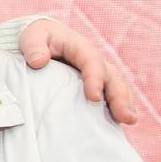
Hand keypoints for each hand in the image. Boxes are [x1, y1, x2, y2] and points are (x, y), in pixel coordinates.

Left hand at [19, 19, 135, 123]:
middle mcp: (95, 60)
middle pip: (112, 76)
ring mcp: (98, 73)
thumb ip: (34, 47)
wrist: (42, 39)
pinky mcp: (96, 84)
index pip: (91, 62)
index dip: (95, 79)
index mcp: (80, 47)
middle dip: (119, 96)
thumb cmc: (38, 39)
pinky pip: (110, 95)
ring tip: (129, 121)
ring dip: (124, 103)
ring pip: (116, 86)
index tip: (93, 98)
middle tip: (125, 117)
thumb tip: (38, 61)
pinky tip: (118, 124)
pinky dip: (116, 108)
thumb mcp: (31, 38)